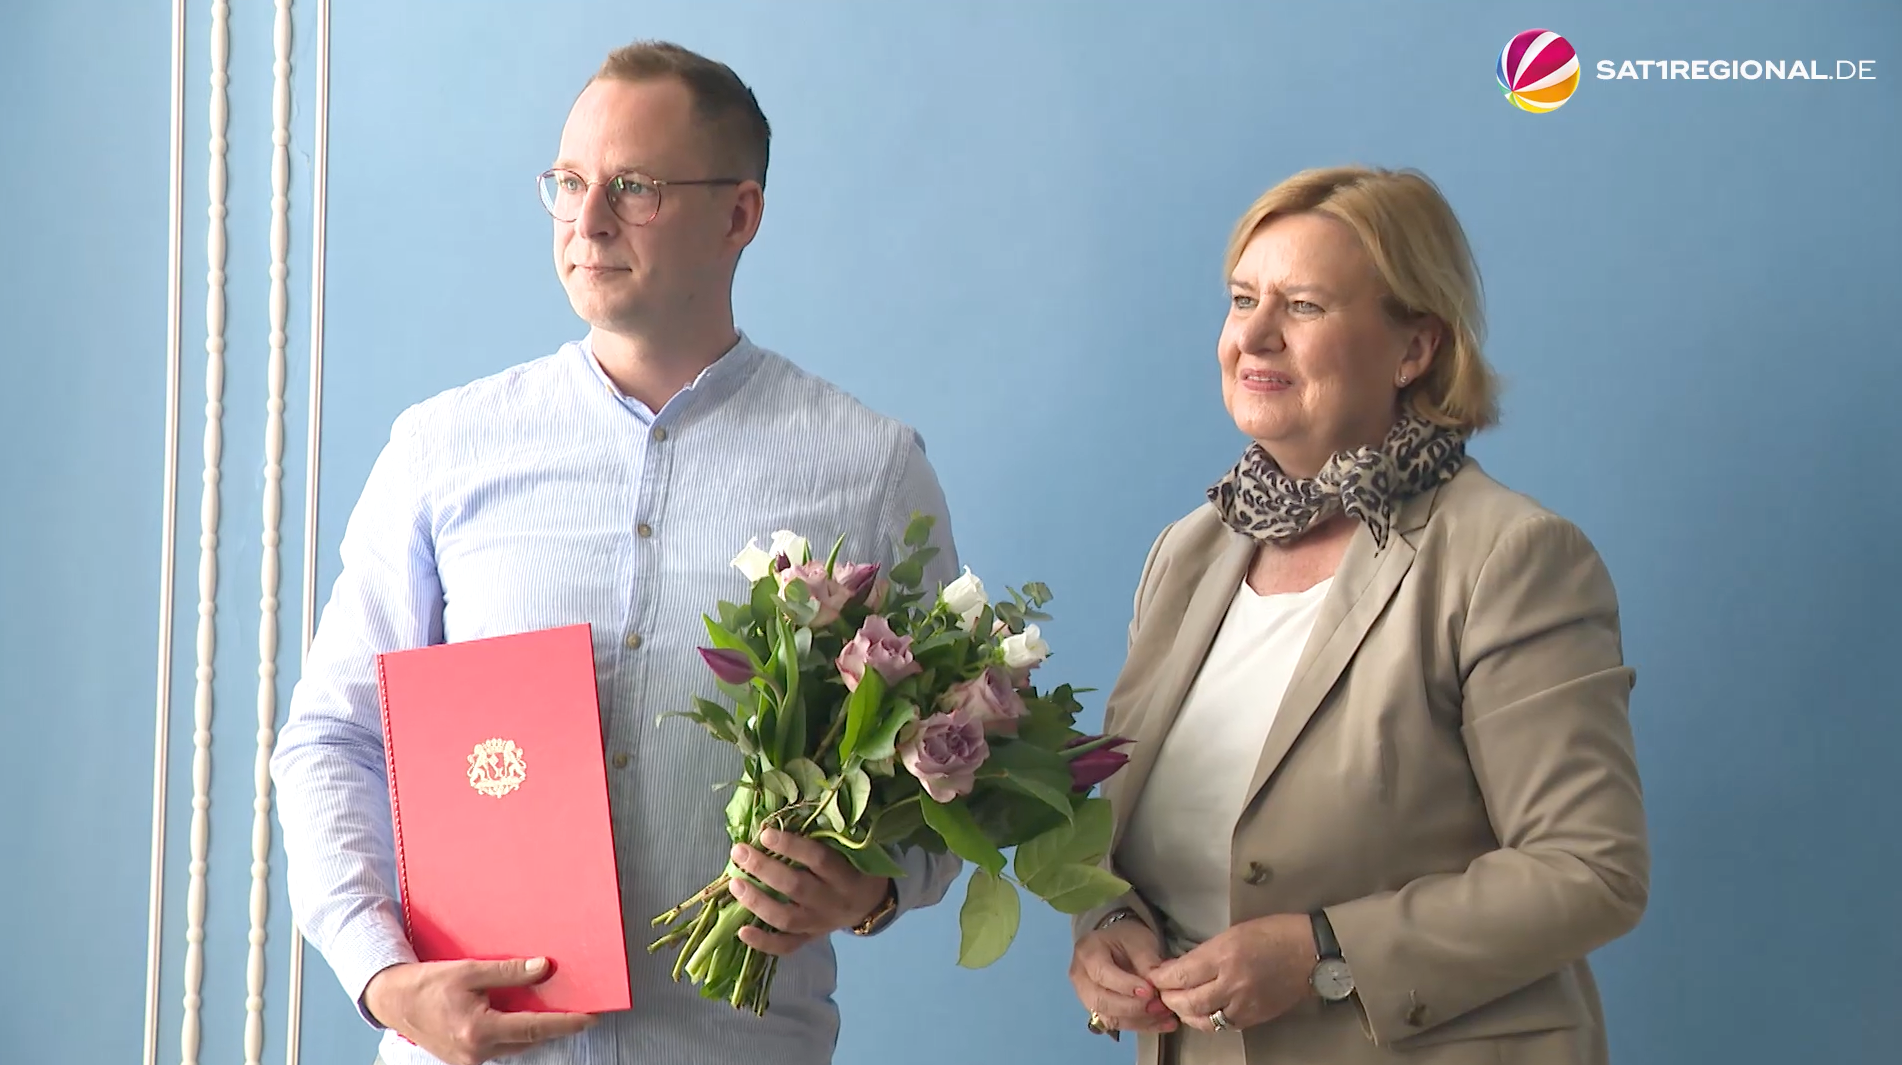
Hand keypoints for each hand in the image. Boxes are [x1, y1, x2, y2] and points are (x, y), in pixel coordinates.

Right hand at [361, 957, 596, 1064]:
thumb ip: (509, 972)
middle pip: (528, 1040)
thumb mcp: (469, 971)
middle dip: (554, 1026)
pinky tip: (520, 1016)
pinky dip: (514, 1033)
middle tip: (577, 1010)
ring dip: (533, 1030)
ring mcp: (469, 1060)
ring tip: (552, 1010)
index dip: (566, 1023)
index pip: (535, 1028)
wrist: (392, 1001)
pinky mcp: (464, 1059)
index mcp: (479, 1030)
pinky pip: (500, 1046)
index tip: (589, 1018)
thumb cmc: (426, 984)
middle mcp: (476, 1052)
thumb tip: (543, 968)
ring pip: (515, 1045)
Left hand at [727, 827, 892, 954]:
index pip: (818, 859)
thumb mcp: (850, 850)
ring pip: (786, 919)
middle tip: (739, 852)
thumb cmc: (853, 867)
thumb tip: (779, 819)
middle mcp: (832, 902)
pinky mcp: (809, 939)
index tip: (765, 833)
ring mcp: (819, 924)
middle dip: (764, 869)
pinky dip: (763, 942)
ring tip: (734, 884)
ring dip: (757, 901)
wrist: (870, 902)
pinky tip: (742, 931)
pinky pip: (786, 946)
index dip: (791, 846)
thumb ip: (823, 839)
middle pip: (796, 887)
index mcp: (845, 876)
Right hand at [1068, 916, 1179, 1034]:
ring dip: (1140, 1020)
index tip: (1150, 991)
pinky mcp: (1098, 1012)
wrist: (1117, 944)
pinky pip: (1118, 1025)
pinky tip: (1164, 1023)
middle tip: (1160, 1005)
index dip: (1125, 985)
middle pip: (1101, 1001)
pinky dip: (1142, 1026)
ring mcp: (1086, 998)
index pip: (1101, 973)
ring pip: (1109, 1018)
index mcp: (1087, 952)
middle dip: (1132, 1008)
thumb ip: (1147, 962)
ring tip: (1166, 1016)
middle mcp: (1080, 977)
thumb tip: (1156, 988)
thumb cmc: (1127, 939)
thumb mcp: (1140, 941)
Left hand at [1147, 913, 1314, 1032]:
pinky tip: (1202, 1012)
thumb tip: (1181, 966)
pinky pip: (1223, 1025)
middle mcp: (1231, 982)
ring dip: (1184, 1014)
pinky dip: (1207, 1020)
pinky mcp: (1254, 1017)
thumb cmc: (1274, 933)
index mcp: (1224, 955)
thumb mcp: (1234, 933)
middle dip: (1168, 998)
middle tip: (1162, 992)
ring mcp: (1244, 1004)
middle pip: (1187, 1001)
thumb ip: (1206, 952)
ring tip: (1178, 1005)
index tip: (1154, 976)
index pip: (1181, 974)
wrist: (1310, 952)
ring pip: (1202, 1019)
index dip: (1161, 978)